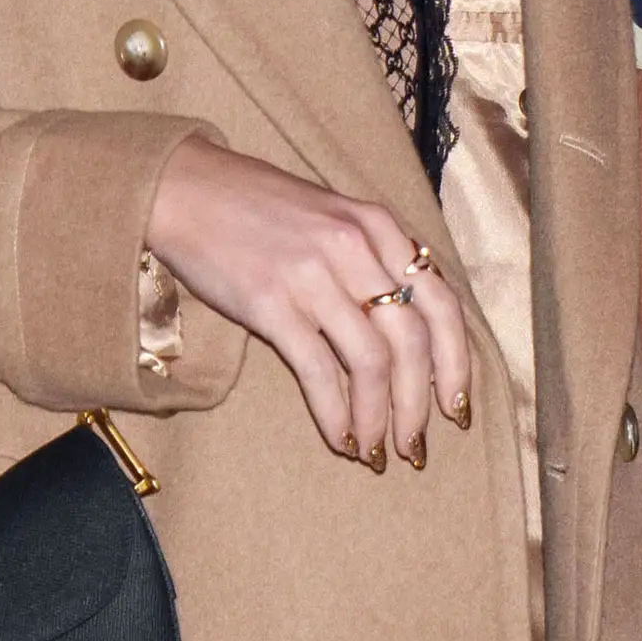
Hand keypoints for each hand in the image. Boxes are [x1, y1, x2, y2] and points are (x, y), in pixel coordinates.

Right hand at [142, 136, 471, 468]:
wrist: (184, 188)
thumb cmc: (259, 207)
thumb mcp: (334, 217)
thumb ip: (375, 260)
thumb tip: (412, 332)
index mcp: (379, 226)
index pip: (442, 304)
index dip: (456, 364)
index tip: (456, 408)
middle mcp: (356, 248)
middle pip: (413, 341)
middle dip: (420, 404)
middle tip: (415, 446)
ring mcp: (314, 275)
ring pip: (372, 362)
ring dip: (379, 418)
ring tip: (377, 452)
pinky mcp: (270, 303)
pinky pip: (318, 371)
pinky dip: (336, 414)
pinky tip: (339, 439)